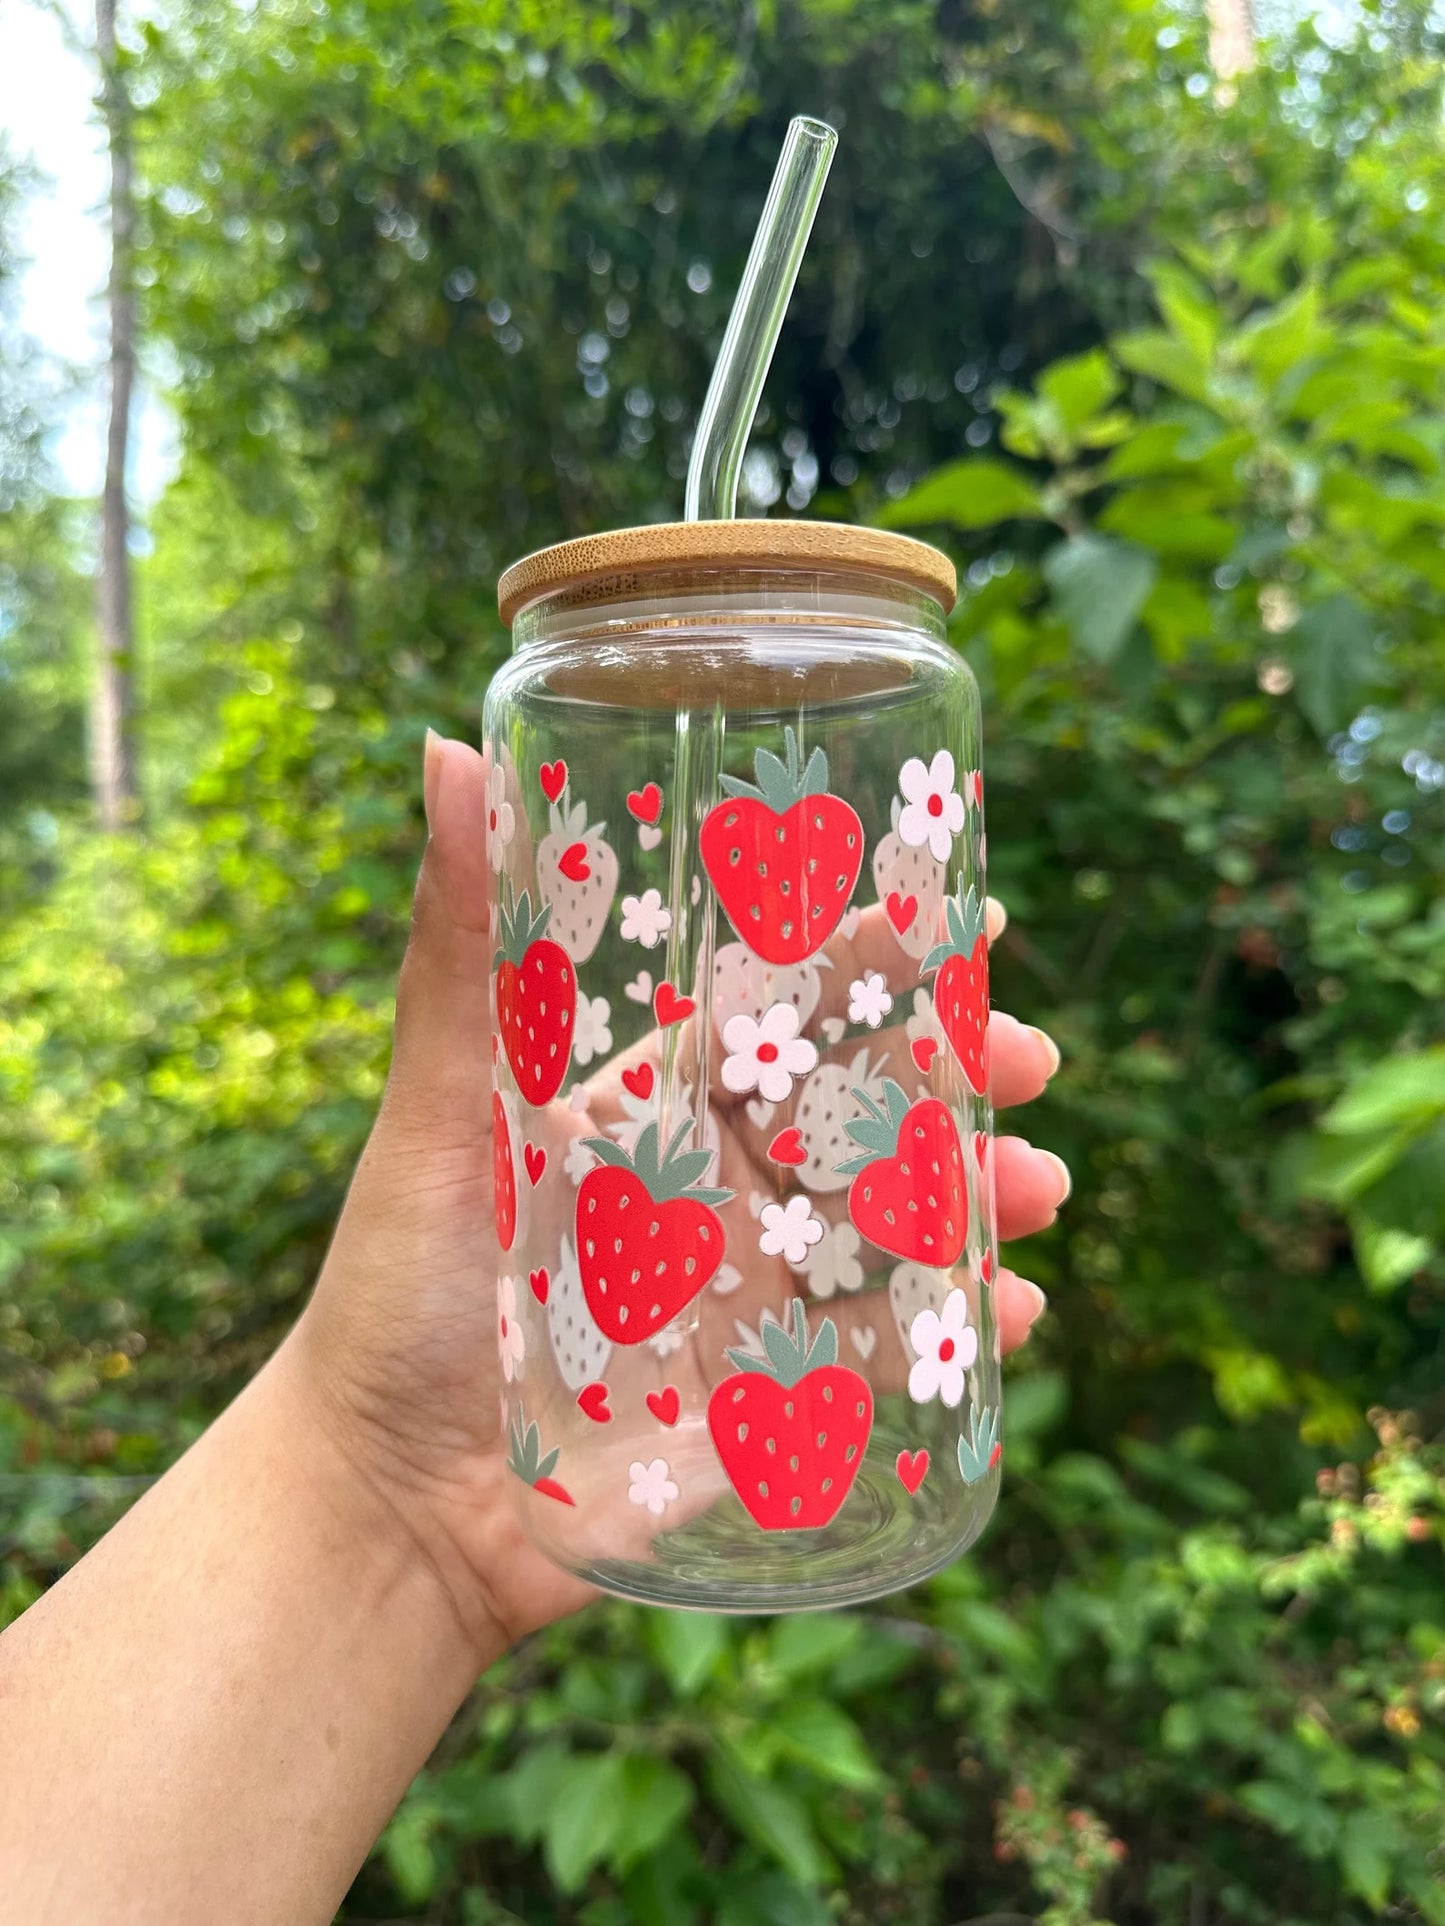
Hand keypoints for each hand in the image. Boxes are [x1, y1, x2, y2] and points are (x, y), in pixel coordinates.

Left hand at [290, 734, 1067, 1658]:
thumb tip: (446, 751)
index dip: (870, 970)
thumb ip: (458, 951)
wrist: (388, 1510)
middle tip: (1034, 1062)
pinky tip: (1009, 1311)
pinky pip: (881, 1353)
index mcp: (640, 1108)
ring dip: (976, 1196)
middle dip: (956, 1078)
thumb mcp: (437, 1110)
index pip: (775, 1018)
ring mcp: (744, 1295)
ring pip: (889, 1224)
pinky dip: (955, 1330)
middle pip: (857, 1113)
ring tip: (1038, 1192)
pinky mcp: (766, 1401)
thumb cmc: (397, 1296)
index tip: (962, 927)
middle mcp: (704, 1190)